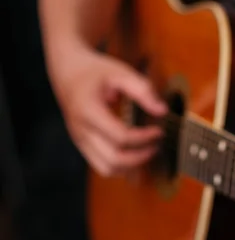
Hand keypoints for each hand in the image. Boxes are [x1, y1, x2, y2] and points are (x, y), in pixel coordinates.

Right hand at [52, 49, 166, 175]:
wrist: (67, 71)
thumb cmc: (95, 71)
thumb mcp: (120, 71)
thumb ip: (142, 90)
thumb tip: (162, 111)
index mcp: (88, 110)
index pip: (120, 137)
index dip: (144, 138)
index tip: (159, 130)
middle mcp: (81, 129)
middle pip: (114, 159)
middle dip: (140, 157)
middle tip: (156, 144)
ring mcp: (80, 140)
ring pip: (107, 168)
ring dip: (131, 166)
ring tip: (148, 151)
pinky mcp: (83, 145)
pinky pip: (102, 166)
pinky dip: (122, 166)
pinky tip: (135, 153)